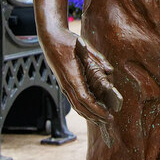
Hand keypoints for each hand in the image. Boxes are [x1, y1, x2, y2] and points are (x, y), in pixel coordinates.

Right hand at [41, 28, 121, 144]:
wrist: (50, 38)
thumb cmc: (66, 40)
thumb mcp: (83, 45)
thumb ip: (97, 58)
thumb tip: (110, 70)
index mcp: (72, 76)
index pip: (84, 99)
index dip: (96, 109)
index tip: (107, 114)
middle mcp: (66, 84)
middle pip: (81, 106)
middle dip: (95, 116)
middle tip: (108, 121)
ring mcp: (64, 85)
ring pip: (76, 105)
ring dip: (89, 114)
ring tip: (101, 120)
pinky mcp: (64, 83)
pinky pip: (74, 99)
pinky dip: (83, 108)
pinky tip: (91, 109)